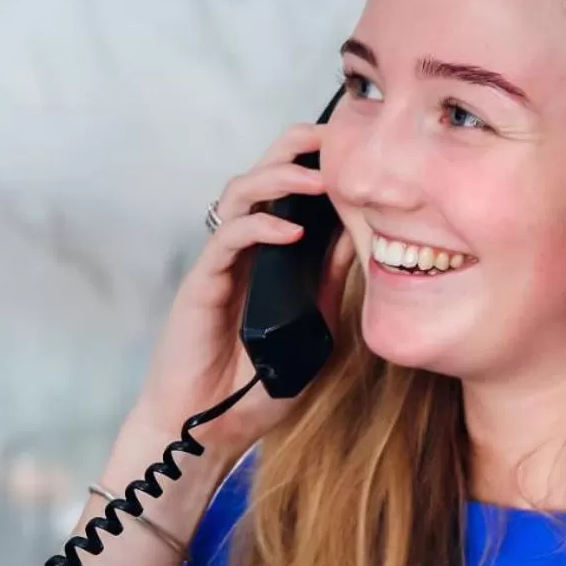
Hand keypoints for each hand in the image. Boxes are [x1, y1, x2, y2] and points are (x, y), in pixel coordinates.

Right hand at [128, 121, 355, 462]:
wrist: (213, 428)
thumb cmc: (260, 384)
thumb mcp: (316, 326)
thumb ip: (330, 281)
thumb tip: (363, 236)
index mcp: (273, 255)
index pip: (292, 192)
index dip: (317, 163)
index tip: (357, 148)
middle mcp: (246, 249)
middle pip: (263, 175)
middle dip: (296, 149)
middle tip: (333, 137)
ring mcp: (222, 263)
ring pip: (242, 195)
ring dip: (278, 178)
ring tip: (316, 180)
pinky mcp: (203, 282)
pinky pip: (228, 238)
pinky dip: (260, 227)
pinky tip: (291, 232)